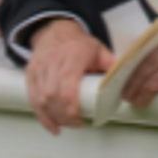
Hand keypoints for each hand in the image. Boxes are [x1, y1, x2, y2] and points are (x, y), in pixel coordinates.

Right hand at [25, 18, 114, 134]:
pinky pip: (32, 99)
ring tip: (66, 125)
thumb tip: (126, 82)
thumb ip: (111, 65)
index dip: (70, 103)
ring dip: (53, 116)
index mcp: (73, 54)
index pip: (67, 81)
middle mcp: (53, 61)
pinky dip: (41, 116)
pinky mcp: (30, 75)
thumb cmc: (79, 44)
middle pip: (52, 93)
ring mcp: (39, 68)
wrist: (55, 30)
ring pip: (41, 98)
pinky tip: (52, 126)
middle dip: (63, 114)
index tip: (78, 118)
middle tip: (77, 124)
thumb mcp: (98, 49)